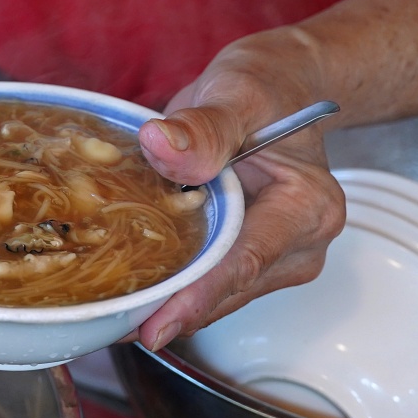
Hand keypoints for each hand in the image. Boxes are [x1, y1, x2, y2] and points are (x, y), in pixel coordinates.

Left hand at [134, 29, 346, 349]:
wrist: (281, 90)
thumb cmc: (267, 89)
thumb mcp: (236, 93)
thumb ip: (203, 125)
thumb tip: (160, 144)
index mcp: (307, 207)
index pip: (245, 261)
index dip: (198, 295)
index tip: (158, 323)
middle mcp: (301, 243)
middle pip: (229, 290)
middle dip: (172, 312)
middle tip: (112, 328)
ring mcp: (277, 257)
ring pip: (217, 295)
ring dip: (167, 306)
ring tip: (110, 317)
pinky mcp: (251, 259)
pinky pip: (209, 282)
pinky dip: (172, 288)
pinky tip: (128, 294)